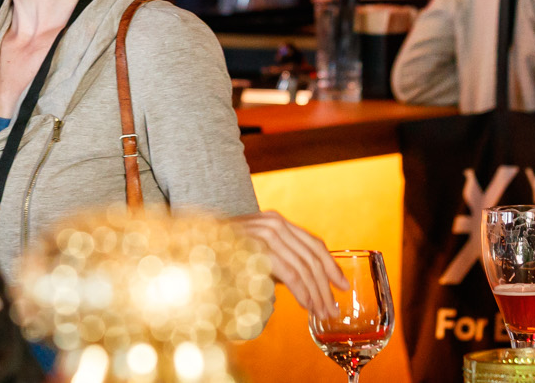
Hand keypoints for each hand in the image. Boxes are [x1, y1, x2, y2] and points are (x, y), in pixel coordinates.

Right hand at [231, 211, 345, 313]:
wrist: (192, 246)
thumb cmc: (223, 254)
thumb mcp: (256, 252)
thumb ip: (278, 260)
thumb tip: (303, 285)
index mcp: (276, 222)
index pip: (313, 243)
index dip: (331, 265)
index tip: (342, 284)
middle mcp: (274, 224)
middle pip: (312, 256)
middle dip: (327, 285)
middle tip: (334, 307)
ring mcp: (266, 234)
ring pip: (304, 267)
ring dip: (316, 293)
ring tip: (322, 312)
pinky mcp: (259, 248)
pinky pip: (290, 273)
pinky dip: (302, 292)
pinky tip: (307, 305)